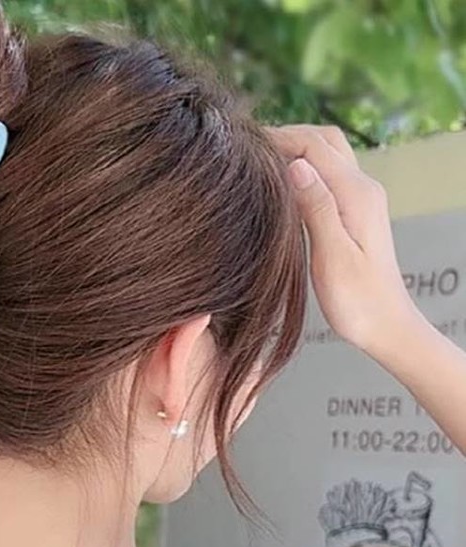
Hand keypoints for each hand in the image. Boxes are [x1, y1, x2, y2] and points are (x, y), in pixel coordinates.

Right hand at [264, 124, 421, 355]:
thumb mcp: (333, 257)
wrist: (386, 325)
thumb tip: (296, 165)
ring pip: (327, 155)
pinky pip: (327, 175)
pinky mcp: (355, 211)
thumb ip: (317, 208)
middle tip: (249, 150)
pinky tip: (280, 186)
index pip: (315, 146)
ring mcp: (361, 198)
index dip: (279, 138)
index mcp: (357, 194)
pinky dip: (303, 169)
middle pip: (324, 140)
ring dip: (295, 150)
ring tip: (259, 164)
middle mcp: (363, 188)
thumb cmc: (358, 301)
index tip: (244, 147)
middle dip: (287, 136)